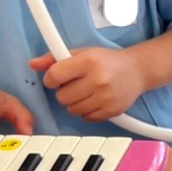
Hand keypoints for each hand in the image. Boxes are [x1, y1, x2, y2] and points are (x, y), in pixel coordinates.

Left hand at [29, 48, 147, 120]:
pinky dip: (87, 111)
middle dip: (65, 91)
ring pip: (72, 110)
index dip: (51, 79)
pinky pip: (86, 118)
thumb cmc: (108, 61)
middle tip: (77, 84)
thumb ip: (55, 58)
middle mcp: (98, 79)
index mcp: (89, 61)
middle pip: (62, 96)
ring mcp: (106, 97)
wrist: (138, 70)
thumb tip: (33, 64)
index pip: (54, 76)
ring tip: (87, 92)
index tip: (58, 77)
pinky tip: (95, 100)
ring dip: (75, 102)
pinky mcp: (112, 111)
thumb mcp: (83, 53)